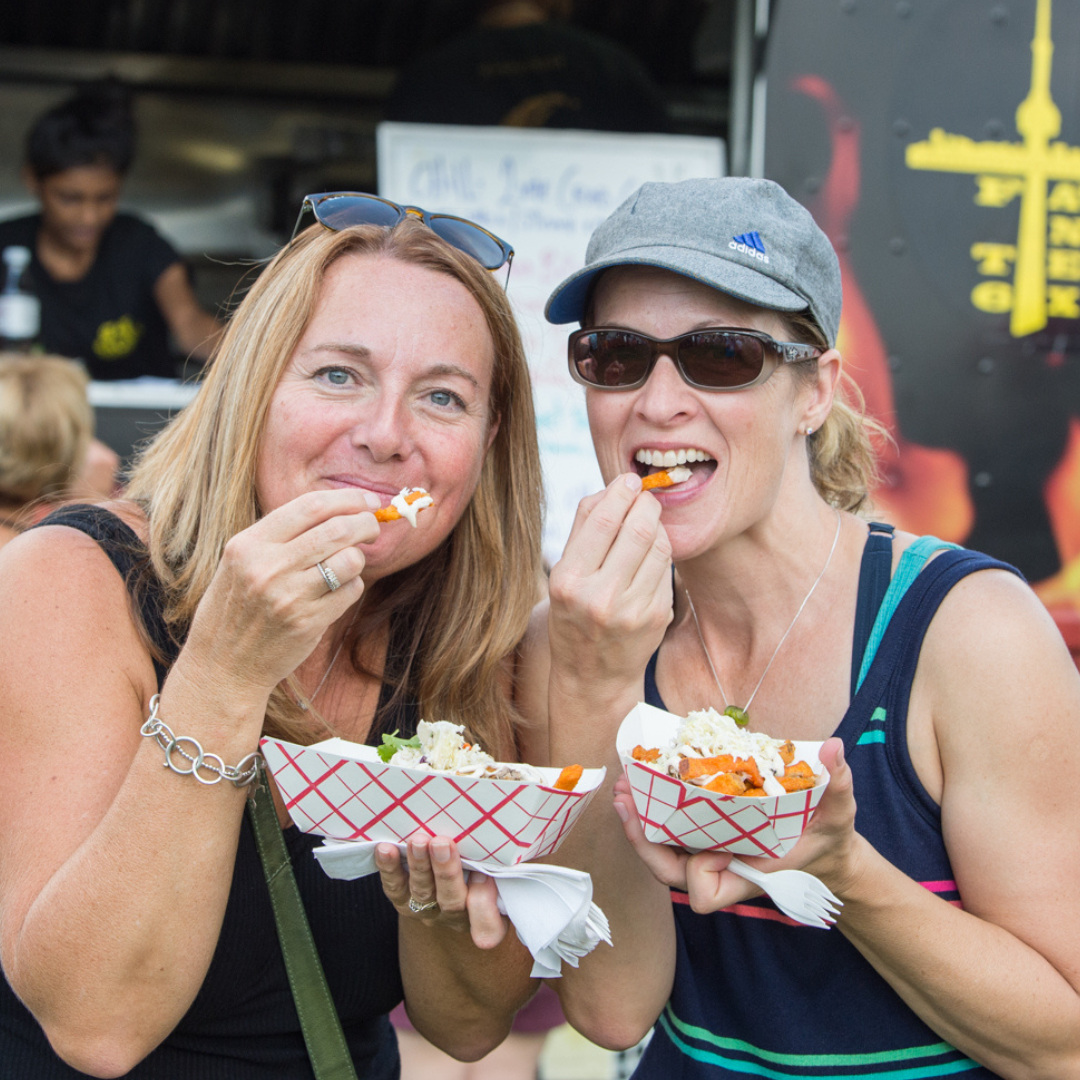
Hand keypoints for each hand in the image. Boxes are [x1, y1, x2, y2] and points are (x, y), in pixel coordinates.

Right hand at [183, 488, 381, 694]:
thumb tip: (339, 509)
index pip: (310, 506)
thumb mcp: (240, 561)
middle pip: (338, 529)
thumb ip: (281, 535)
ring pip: (350, 560)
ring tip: (347, 563)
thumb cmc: (235, 607)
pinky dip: (352, 586)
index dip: (348, 499)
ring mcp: (288, 597)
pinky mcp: (307, 623)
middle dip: (366, 524)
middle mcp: (267, 567)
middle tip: (372, 528)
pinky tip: (336, 591)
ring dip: (359, 558)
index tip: (367, 500)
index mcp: (248, 544)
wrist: (221, 665)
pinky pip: (351, 591)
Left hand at [376, 835, 507, 949]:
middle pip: (451, 900)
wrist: (455, 890)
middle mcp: (456, 918)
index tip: (485, 878)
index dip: (484, 905)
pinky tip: (385, 849)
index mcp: (489, 919)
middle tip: (443, 843)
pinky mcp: (404, 902)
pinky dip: (388, 869)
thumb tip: (518, 839)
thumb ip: (508, 870)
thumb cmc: (490, 874)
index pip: (488, 926)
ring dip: (419, 865)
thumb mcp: (507, 881)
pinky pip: (394, 889)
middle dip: (446, 871)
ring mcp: (428, 911)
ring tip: (418, 840)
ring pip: (422, 892)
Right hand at [548, 473, 672, 686]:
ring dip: (657, 526)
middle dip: (646, 504)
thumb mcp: (562, 575)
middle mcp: (601, 598)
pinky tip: (649, 555)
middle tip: (645, 496)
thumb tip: (613, 488)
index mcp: (570, 582)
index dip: (621, 492)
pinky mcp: (657, 618)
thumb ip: (583, 529)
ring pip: (659, 547)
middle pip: (638, 529)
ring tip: (647, 522)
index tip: (629, 480)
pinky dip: (660, 553)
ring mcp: (633, 611)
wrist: (593, 677)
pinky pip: (666, 569)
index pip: (604, 521)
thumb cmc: (573, 615)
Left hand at [613, 739, 862, 913]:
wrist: (823, 849)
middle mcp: (722, 869)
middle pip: (668, 872)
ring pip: (662, 852)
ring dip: (640, 820)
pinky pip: (669, 831)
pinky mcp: (705, 836)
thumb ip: (838, 784)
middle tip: (627, 801)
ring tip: (624, 787)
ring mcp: (710, 853)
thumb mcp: (839, 812)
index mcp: (749, 875)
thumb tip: (834, 748)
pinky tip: (641, 782)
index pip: (706, 893)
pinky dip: (653, 810)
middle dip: (643, 841)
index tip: (708, 849)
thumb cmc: (828, 836)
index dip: (698, 874)